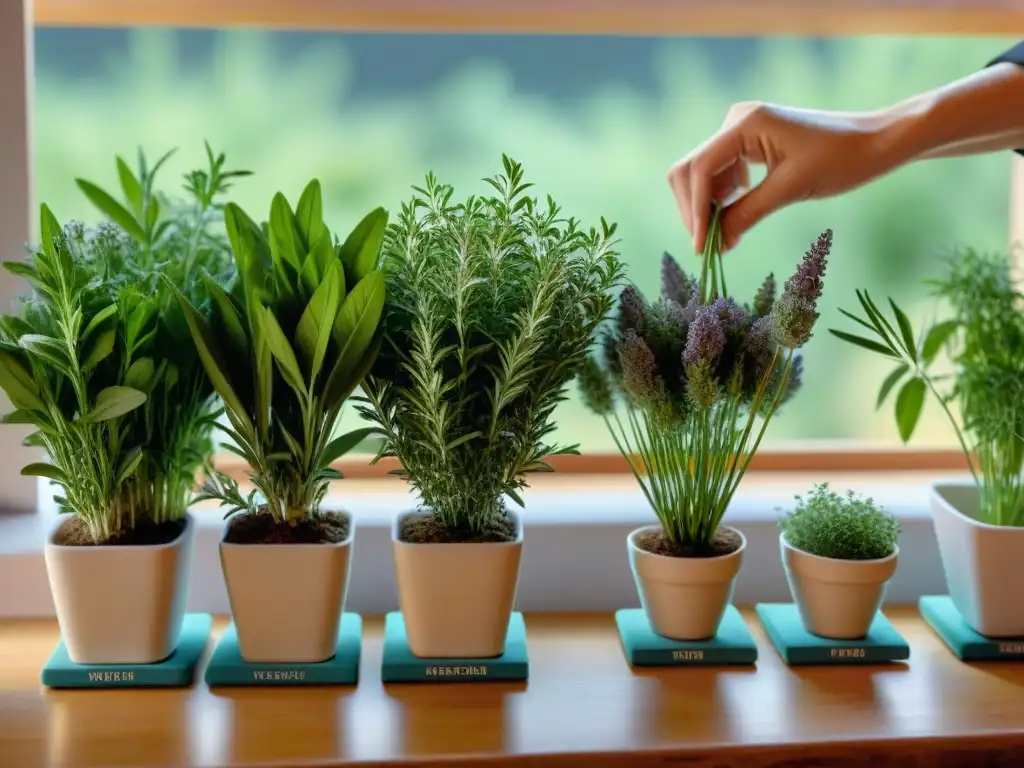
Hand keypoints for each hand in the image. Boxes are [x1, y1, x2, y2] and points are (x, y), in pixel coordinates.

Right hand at [667, 101, 901, 252]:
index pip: (700, 170)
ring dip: (706, 207)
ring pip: (702, 175)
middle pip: (691, 170)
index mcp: (745, 123)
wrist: (877, 140)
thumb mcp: (790, 190)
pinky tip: (734, 219)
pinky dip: (722, 200)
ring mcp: (741, 131)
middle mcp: (736, 121)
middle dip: (694, 210)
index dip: (695, 211)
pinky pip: (721, 174)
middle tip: (707, 247)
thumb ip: (746, 214)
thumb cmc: (841, 160)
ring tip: (722, 238)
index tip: (701, 247)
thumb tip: (715, 244)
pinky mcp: (750, 143)